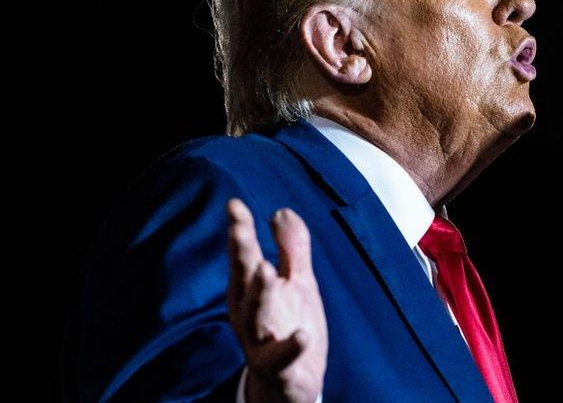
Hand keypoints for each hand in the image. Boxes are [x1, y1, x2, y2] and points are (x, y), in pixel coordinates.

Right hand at [226, 198, 327, 402]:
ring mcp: (261, 342)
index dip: (239, 230)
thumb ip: (291, 249)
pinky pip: (282, 359)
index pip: (243, 256)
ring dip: (260, 295)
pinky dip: (290, 348)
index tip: (234, 204)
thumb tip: (281, 211)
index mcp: (251, 291)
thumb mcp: (297, 283)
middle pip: (244, 282)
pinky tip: (302, 335)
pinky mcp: (279, 369)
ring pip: (255, 318)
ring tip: (267, 270)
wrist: (291, 384)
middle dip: (241, 256)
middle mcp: (249, 315)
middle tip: (240, 230)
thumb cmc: (290, 326)